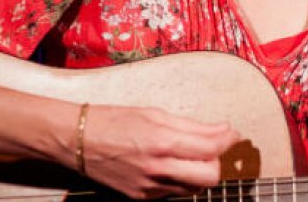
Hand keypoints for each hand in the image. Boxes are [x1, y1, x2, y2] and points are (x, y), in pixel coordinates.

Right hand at [76, 104, 241, 198]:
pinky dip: (179, 179)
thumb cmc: (113, 121)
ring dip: (199, 172)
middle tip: (212, 146)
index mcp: (162, 143)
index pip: (211, 148)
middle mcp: (157, 169)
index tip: (231, 132)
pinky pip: (173, 192)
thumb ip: (192, 126)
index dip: (228, 139)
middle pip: (209, 177)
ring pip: (194, 188)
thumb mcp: (155, 114)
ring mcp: (149, 187)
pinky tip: (169, 164)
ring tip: (189, 155)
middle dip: (217, 161)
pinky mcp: (141, 197)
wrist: (76, 141)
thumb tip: (221, 130)